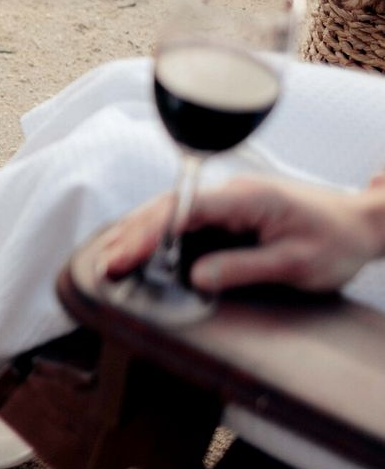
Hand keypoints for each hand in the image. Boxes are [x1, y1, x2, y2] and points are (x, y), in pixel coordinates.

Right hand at [104, 177, 384, 293]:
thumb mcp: (296, 264)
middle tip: (108, 265)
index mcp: (245, 198)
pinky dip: (158, 235)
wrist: (362, 225)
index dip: (148, 234)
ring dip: (140, 234)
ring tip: (114, 259)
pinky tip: (142, 251)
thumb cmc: (336, 242)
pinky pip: (184, 219)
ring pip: (170, 210)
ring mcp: (227, 200)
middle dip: (132, 235)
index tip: (125, 258)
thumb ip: (244, 268)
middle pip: (166, 206)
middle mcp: (230, 192)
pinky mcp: (228, 212)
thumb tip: (197, 277)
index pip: (182, 210)